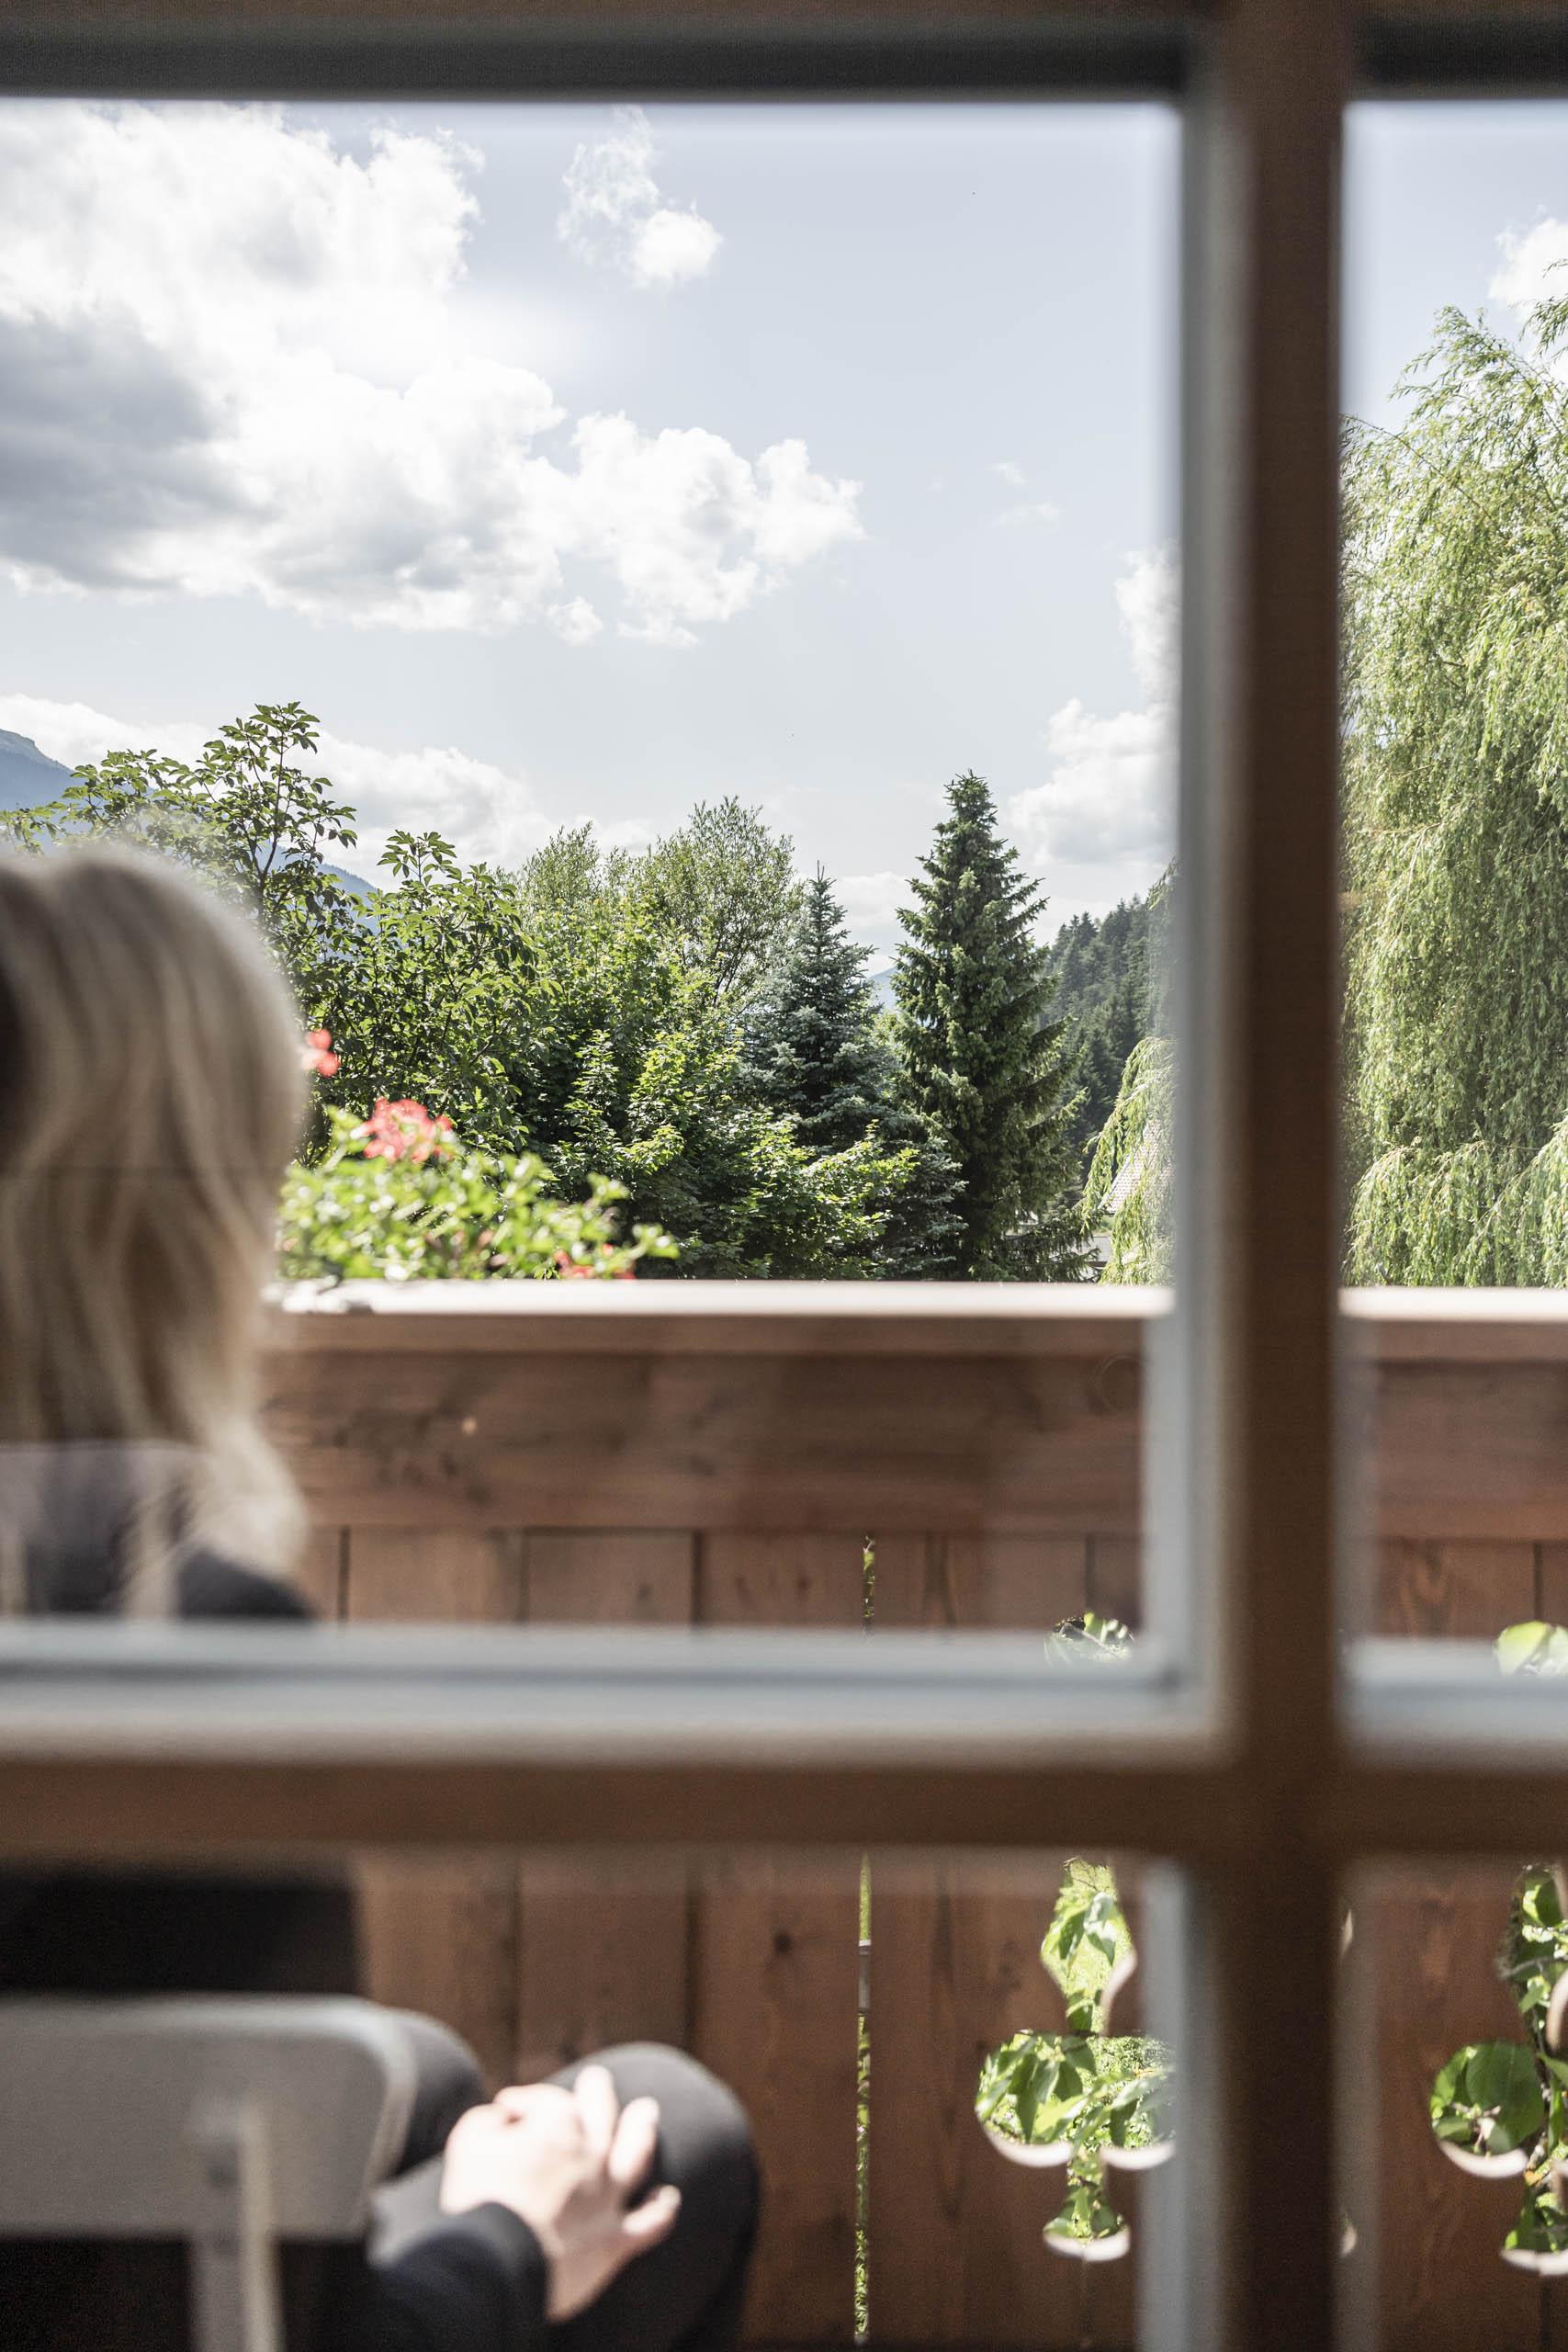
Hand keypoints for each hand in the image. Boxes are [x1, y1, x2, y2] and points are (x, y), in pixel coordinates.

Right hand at [438, 2064, 681, 2319]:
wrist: (496, 2265)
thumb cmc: (476, 2199)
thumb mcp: (468, 2142)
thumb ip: (489, 2120)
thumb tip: (503, 2118)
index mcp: (559, 2124)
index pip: (547, 2101)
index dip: (526, 2102)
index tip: (507, 2109)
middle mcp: (592, 2153)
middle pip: (602, 2111)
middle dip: (596, 2092)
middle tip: (597, 2081)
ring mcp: (608, 2196)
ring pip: (636, 2154)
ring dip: (643, 2131)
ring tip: (647, 2114)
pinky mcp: (613, 2239)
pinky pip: (649, 2223)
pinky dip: (662, 2210)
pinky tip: (669, 2198)